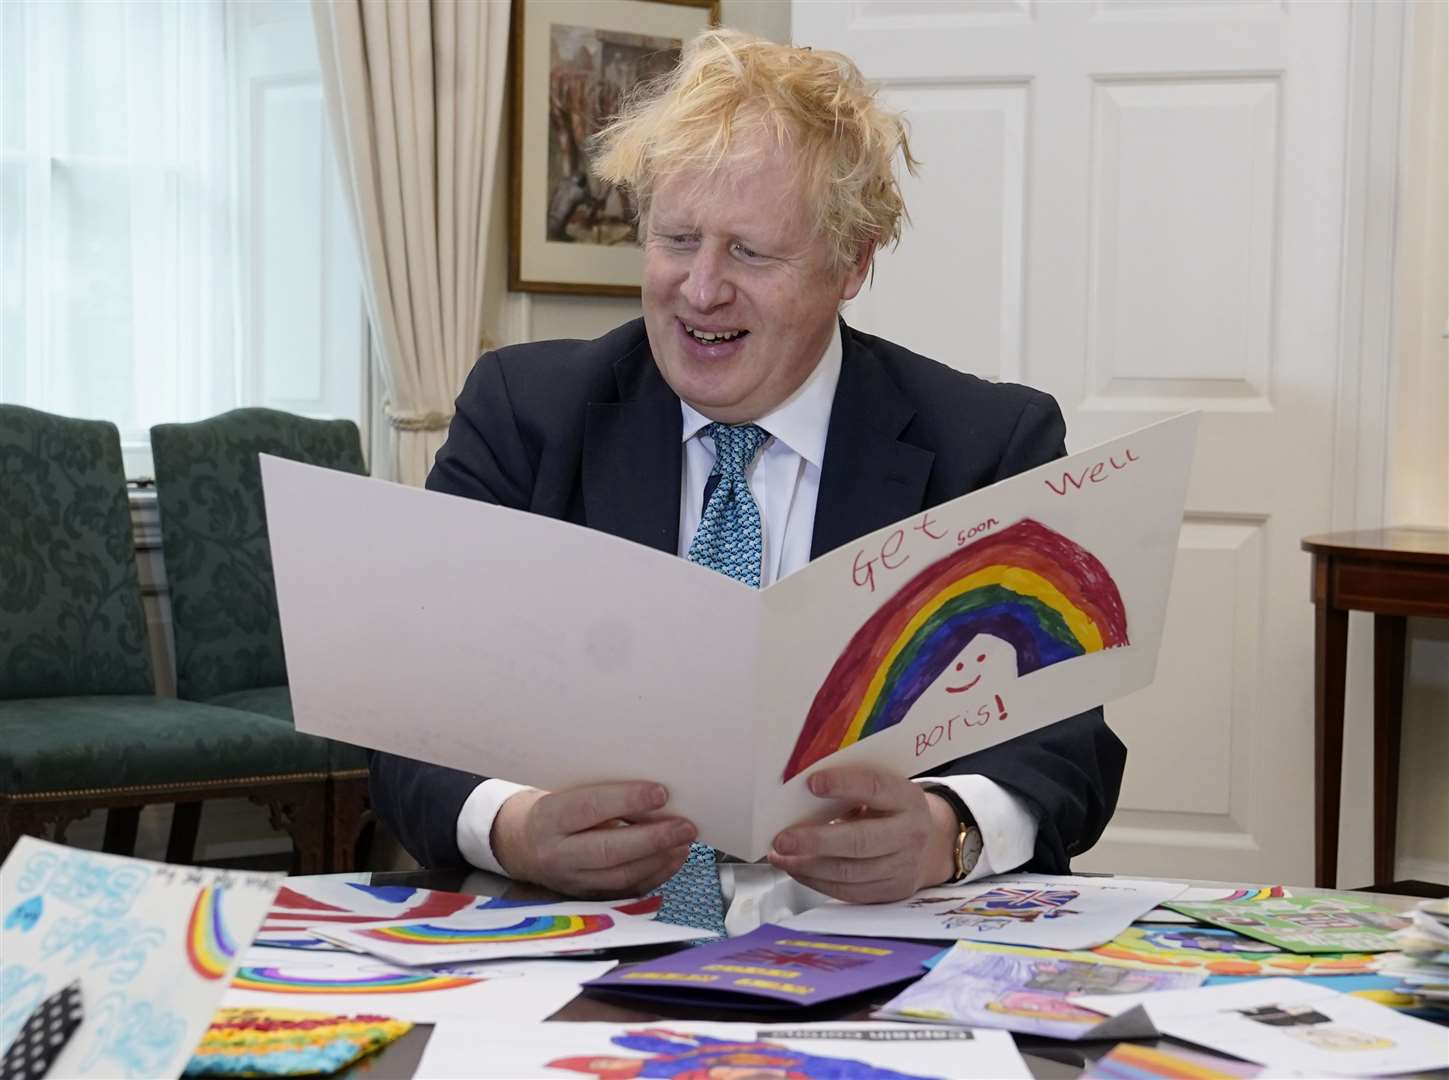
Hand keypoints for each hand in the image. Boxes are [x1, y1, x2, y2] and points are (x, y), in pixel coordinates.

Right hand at [490, 782, 693, 898]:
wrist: (520, 844)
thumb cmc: (553, 810)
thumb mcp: (566, 792)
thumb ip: (602, 796)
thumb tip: (654, 795)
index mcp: (548, 818)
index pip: (590, 808)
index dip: (627, 800)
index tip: (661, 793)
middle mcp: (557, 854)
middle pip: (608, 850)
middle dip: (652, 838)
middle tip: (685, 825)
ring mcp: (571, 881)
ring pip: (620, 876)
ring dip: (659, 859)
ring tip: (684, 841)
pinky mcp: (587, 896)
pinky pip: (626, 891)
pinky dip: (655, 875)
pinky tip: (673, 857)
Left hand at [767, 767, 957, 903]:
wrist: (930, 845)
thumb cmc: (892, 810)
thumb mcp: (884, 791)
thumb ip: (854, 790)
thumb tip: (801, 792)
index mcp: (907, 799)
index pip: (874, 788)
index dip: (843, 784)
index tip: (811, 783)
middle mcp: (910, 834)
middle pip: (860, 841)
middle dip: (816, 841)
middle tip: (782, 838)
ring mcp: (902, 867)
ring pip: (850, 872)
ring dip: (808, 866)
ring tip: (781, 856)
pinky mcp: (891, 892)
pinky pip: (848, 891)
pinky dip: (816, 882)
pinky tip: (797, 869)